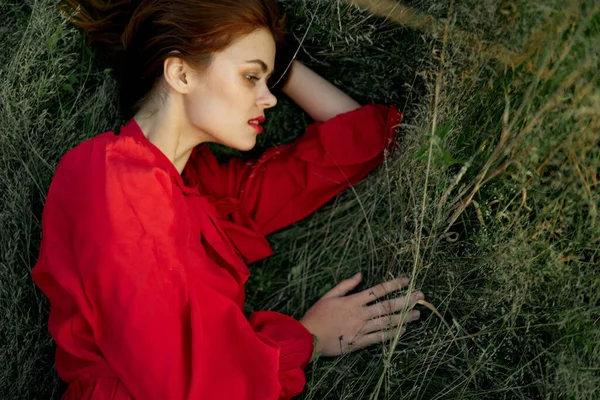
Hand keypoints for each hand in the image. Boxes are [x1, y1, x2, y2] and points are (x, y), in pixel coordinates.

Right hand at [299, 273, 423, 356]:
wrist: (309, 338)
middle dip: (405, 300)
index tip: (406, 281)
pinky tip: (402, 331)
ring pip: (387, 322)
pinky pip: (380, 338)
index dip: (393, 285)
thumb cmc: (317, 315)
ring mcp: (361, 329)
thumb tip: (360, 274)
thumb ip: (346, 285)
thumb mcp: (328, 296)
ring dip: (403, 318)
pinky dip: (392, 334)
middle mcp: (360, 314)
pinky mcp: (360, 342)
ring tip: (417, 314)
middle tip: (420, 296)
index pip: (377, 290)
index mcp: (353, 301)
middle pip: (387, 306)